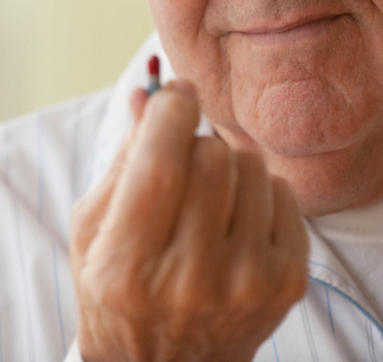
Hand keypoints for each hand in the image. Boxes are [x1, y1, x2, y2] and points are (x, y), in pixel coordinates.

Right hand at [70, 80, 309, 361]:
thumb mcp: (94, 229)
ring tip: (206, 195)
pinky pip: (283, 193)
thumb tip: (150, 92)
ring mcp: (247, 283)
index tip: (173, 96)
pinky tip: (234, 219)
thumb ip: (122, 159)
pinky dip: (258, 192)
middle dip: (193, 140)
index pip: (160, 163)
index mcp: (127, 266)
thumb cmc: (118, 291)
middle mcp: (191, 278)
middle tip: (180, 157)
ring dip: (226, 165)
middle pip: (212, 155)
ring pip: (251, 166)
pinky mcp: (288, 283)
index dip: (170, 110)